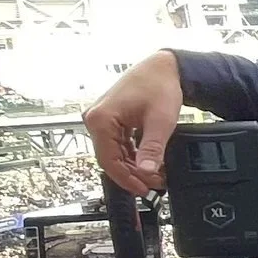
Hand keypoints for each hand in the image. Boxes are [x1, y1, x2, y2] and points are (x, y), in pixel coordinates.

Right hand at [83, 51, 183, 193]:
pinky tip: (147, 162)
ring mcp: (101, 118)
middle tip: (153, 184)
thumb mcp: (160, 121)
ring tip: (154, 175)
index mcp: (101, 119)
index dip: (127, 179)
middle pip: (110, 158)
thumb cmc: (159, 85)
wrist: (162, 67)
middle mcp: (95, 118)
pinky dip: (131, 155)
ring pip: (114, 153)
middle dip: (132, 174)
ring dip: (132, 166)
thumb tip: (146, 171)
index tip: (143, 189)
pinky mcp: (110, 119)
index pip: (109, 161)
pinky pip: (117, 144)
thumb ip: (152, 148)